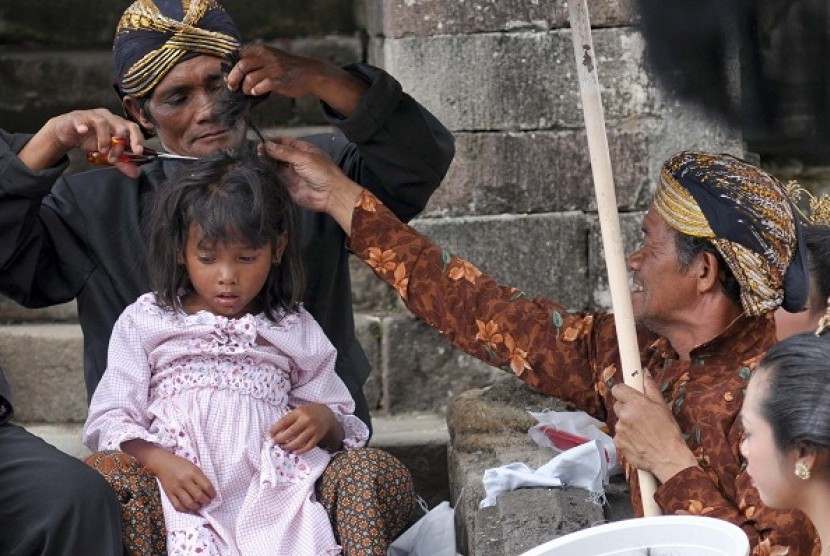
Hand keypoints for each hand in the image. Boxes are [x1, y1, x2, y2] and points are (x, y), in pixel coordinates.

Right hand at [20, 109, 143, 177]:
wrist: (69, 133)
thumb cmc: (91, 139)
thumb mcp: (108, 152)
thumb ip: (122, 162)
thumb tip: (136, 173)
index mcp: (119, 124)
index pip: (133, 128)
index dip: (137, 139)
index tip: (138, 152)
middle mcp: (108, 117)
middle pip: (121, 125)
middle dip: (120, 143)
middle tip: (115, 158)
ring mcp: (93, 115)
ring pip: (103, 122)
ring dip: (104, 139)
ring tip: (102, 151)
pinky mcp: (77, 117)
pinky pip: (81, 119)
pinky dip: (82, 125)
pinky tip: (82, 131)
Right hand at [122, 439, 215, 511]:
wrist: (162, 463)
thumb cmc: (180, 464)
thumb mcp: (193, 467)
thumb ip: (200, 477)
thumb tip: (208, 491)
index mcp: (193, 472)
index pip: (207, 486)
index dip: (212, 493)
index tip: (213, 496)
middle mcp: (185, 481)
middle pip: (199, 496)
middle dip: (206, 501)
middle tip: (207, 501)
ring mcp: (176, 488)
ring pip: (189, 503)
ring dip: (197, 507)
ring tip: (199, 505)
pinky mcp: (169, 494)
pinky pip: (178, 506)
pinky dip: (185, 509)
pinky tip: (189, 507)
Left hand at [226, 44, 322, 97]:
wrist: (310, 73)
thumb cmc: (287, 67)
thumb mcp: (271, 56)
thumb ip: (255, 60)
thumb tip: (233, 71)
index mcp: (262, 49)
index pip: (239, 56)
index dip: (231, 68)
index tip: (229, 77)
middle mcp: (267, 57)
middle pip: (241, 66)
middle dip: (233, 79)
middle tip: (232, 87)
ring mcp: (274, 69)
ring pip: (250, 78)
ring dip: (245, 88)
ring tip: (248, 91)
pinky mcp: (280, 82)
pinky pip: (262, 87)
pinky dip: (256, 91)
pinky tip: (257, 92)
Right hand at [262, 137, 362, 232]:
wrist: (331, 195)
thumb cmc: (323, 173)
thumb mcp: (303, 158)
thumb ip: (284, 152)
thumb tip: (267, 145)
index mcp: (304, 149)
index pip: (285, 142)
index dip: (274, 141)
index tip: (262, 141)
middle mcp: (297, 160)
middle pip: (279, 152)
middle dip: (269, 150)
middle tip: (257, 149)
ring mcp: (293, 172)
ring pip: (276, 164)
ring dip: (267, 160)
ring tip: (257, 156)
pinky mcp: (289, 184)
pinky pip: (277, 176)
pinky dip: (269, 171)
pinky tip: (262, 167)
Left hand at [270, 404, 342, 453]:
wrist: (327, 414)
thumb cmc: (308, 413)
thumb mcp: (299, 411)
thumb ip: (289, 419)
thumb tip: (275, 432)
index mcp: (299, 412)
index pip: (284, 422)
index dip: (275, 429)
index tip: (270, 435)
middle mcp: (306, 420)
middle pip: (291, 432)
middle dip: (280, 439)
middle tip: (274, 443)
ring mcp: (313, 429)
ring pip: (299, 441)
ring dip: (289, 446)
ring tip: (283, 447)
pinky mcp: (318, 437)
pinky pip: (308, 446)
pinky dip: (301, 451)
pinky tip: (294, 452)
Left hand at [611, 376, 698, 482]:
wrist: (668, 458)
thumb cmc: (669, 432)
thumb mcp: (663, 407)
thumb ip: (651, 388)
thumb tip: (644, 372)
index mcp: (636, 403)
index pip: (617, 389)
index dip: (623, 392)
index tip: (629, 396)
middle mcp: (624, 414)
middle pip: (618, 405)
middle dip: (626, 408)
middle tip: (641, 416)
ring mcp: (619, 429)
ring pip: (619, 421)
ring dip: (627, 424)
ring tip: (643, 432)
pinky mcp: (617, 442)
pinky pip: (619, 435)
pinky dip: (626, 437)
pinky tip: (639, 442)